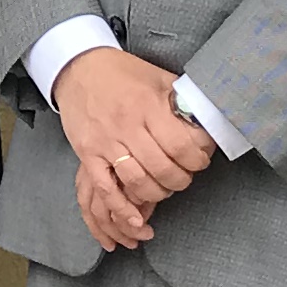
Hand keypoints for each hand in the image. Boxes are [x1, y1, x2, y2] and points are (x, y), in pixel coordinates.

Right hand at [52, 45, 215, 252]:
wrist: (79, 67)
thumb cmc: (123, 73)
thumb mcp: (159, 78)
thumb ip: (182, 100)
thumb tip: (207, 121)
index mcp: (148, 105)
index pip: (180, 146)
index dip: (197, 161)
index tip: (200, 162)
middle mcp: (127, 125)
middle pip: (161, 168)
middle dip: (180, 180)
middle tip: (185, 178)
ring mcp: (105, 141)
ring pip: (137, 181)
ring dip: (157, 194)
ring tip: (164, 189)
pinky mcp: (88, 153)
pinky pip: (105, 188)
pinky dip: (122, 208)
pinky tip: (136, 218)